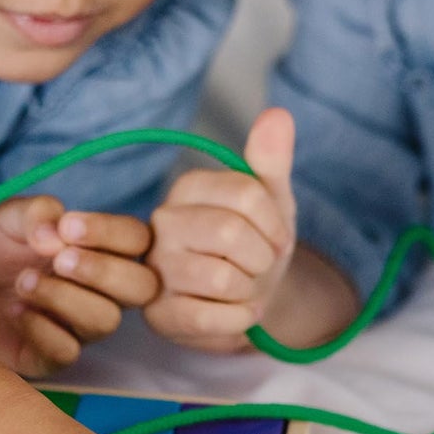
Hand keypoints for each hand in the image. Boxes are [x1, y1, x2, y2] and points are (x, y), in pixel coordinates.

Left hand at [0, 196, 157, 375]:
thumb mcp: (8, 218)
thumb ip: (36, 213)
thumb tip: (56, 233)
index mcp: (100, 250)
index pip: (136, 240)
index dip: (111, 232)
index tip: (67, 227)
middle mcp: (101, 291)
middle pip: (141, 287)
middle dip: (102, 271)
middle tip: (59, 260)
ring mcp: (80, 327)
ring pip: (106, 320)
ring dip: (63, 297)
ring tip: (23, 283)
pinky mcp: (53, 357)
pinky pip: (68, 351)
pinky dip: (40, 328)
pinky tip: (16, 314)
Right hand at [145, 108, 297, 351]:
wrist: (248, 299)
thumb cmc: (255, 244)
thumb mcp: (271, 200)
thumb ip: (270, 160)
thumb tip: (278, 114)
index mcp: (188, 188)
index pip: (247, 195)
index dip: (274, 224)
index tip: (274, 237)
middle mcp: (162, 223)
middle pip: (230, 234)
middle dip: (261, 258)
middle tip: (257, 265)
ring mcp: (156, 270)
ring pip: (221, 278)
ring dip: (249, 290)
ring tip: (242, 288)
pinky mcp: (159, 314)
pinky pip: (211, 318)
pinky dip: (239, 319)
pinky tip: (235, 312)